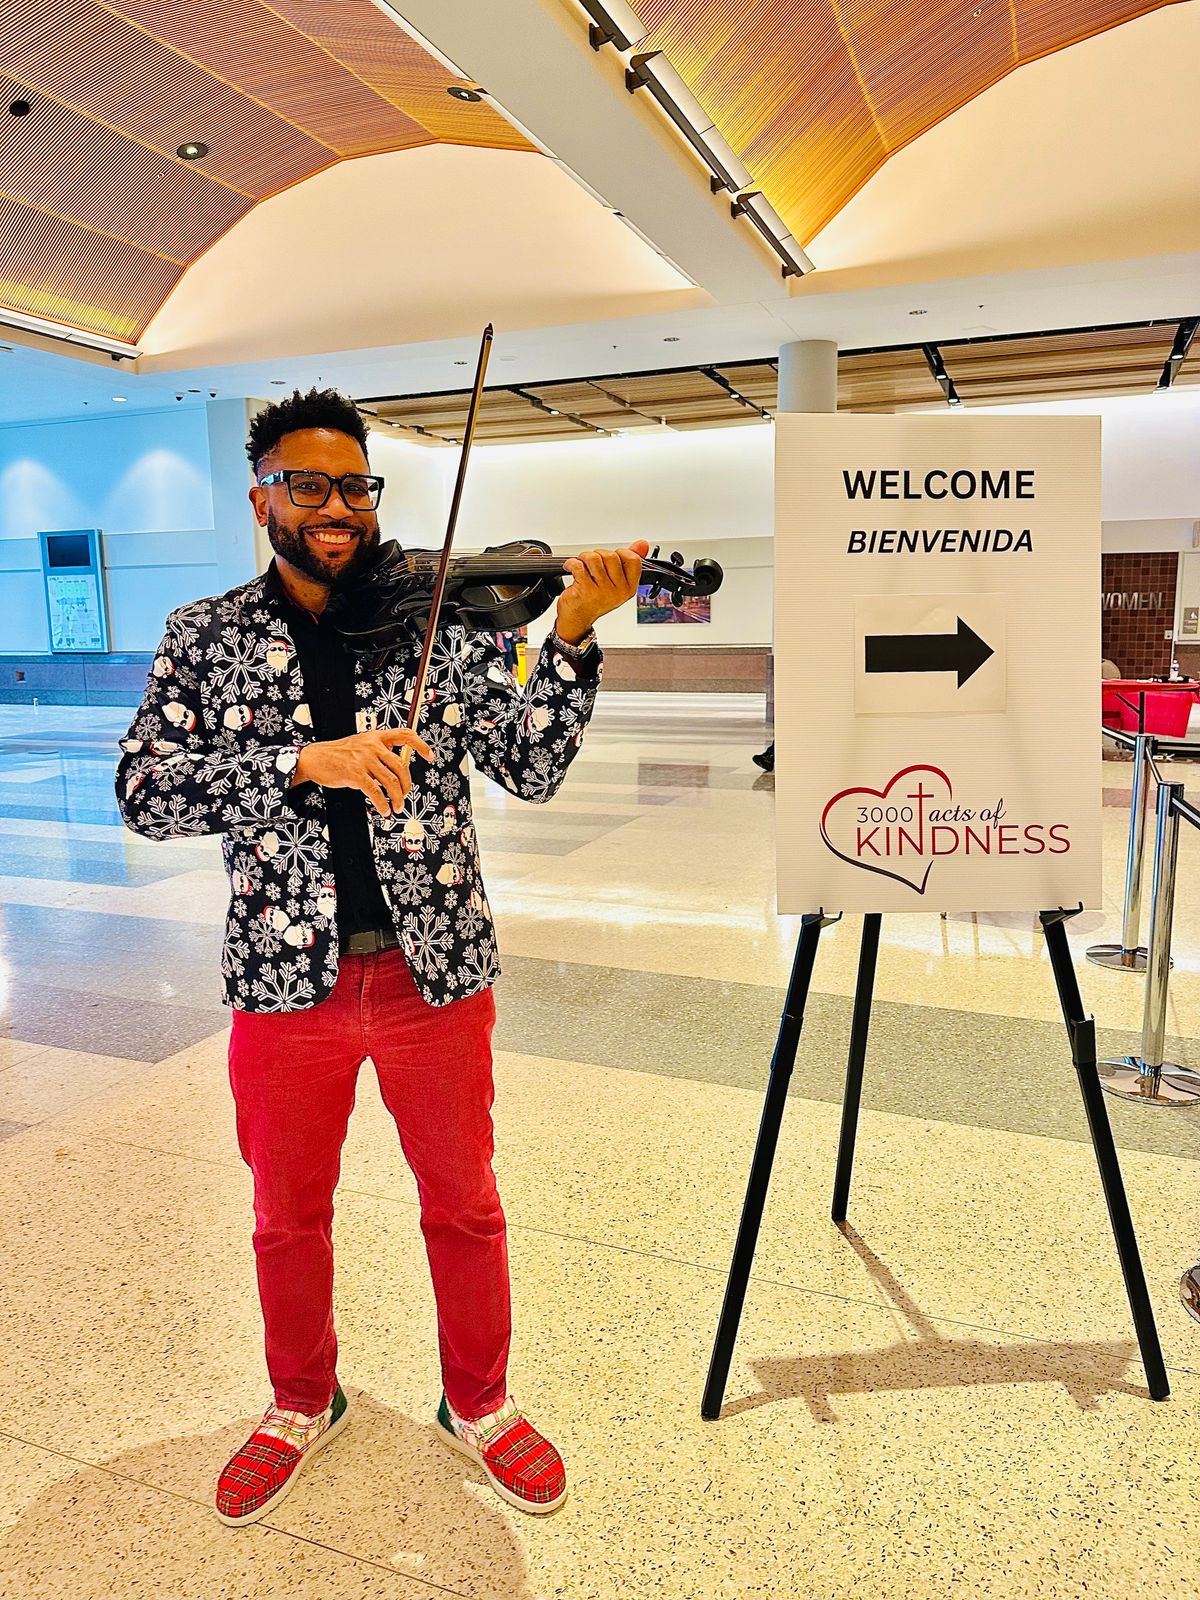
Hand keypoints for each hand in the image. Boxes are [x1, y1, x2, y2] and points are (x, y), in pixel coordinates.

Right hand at [293, 728, 433, 816]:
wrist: (315, 758)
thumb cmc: (338, 753)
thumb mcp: (361, 744)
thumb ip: (378, 751)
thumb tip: (396, 767)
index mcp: (376, 737)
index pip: (405, 735)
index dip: (420, 745)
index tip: (430, 755)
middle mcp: (372, 746)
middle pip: (401, 766)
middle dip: (407, 785)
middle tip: (406, 794)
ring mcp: (364, 760)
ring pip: (391, 781)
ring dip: (398, 798)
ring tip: (397, 806)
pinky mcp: (356, 774)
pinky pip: (376, 792)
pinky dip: (383, 804)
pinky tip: (384, 810)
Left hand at [556, 540, 649, 643]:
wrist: (577, 618)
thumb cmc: (595, 600)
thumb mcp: (616, 582)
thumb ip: (629, 562)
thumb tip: (642, 545)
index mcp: (629, 588)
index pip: (633, 560)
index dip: (620, 553)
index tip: (610, 559)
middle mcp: (618, 591)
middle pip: (611, 556)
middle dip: (598, 554)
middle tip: (592, 563)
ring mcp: (602, 591)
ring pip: (594, 559)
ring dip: (584, 558)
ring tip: (582, 564)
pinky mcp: (585, 590)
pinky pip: (579, 566)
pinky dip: (571, 563)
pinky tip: (571, 568)